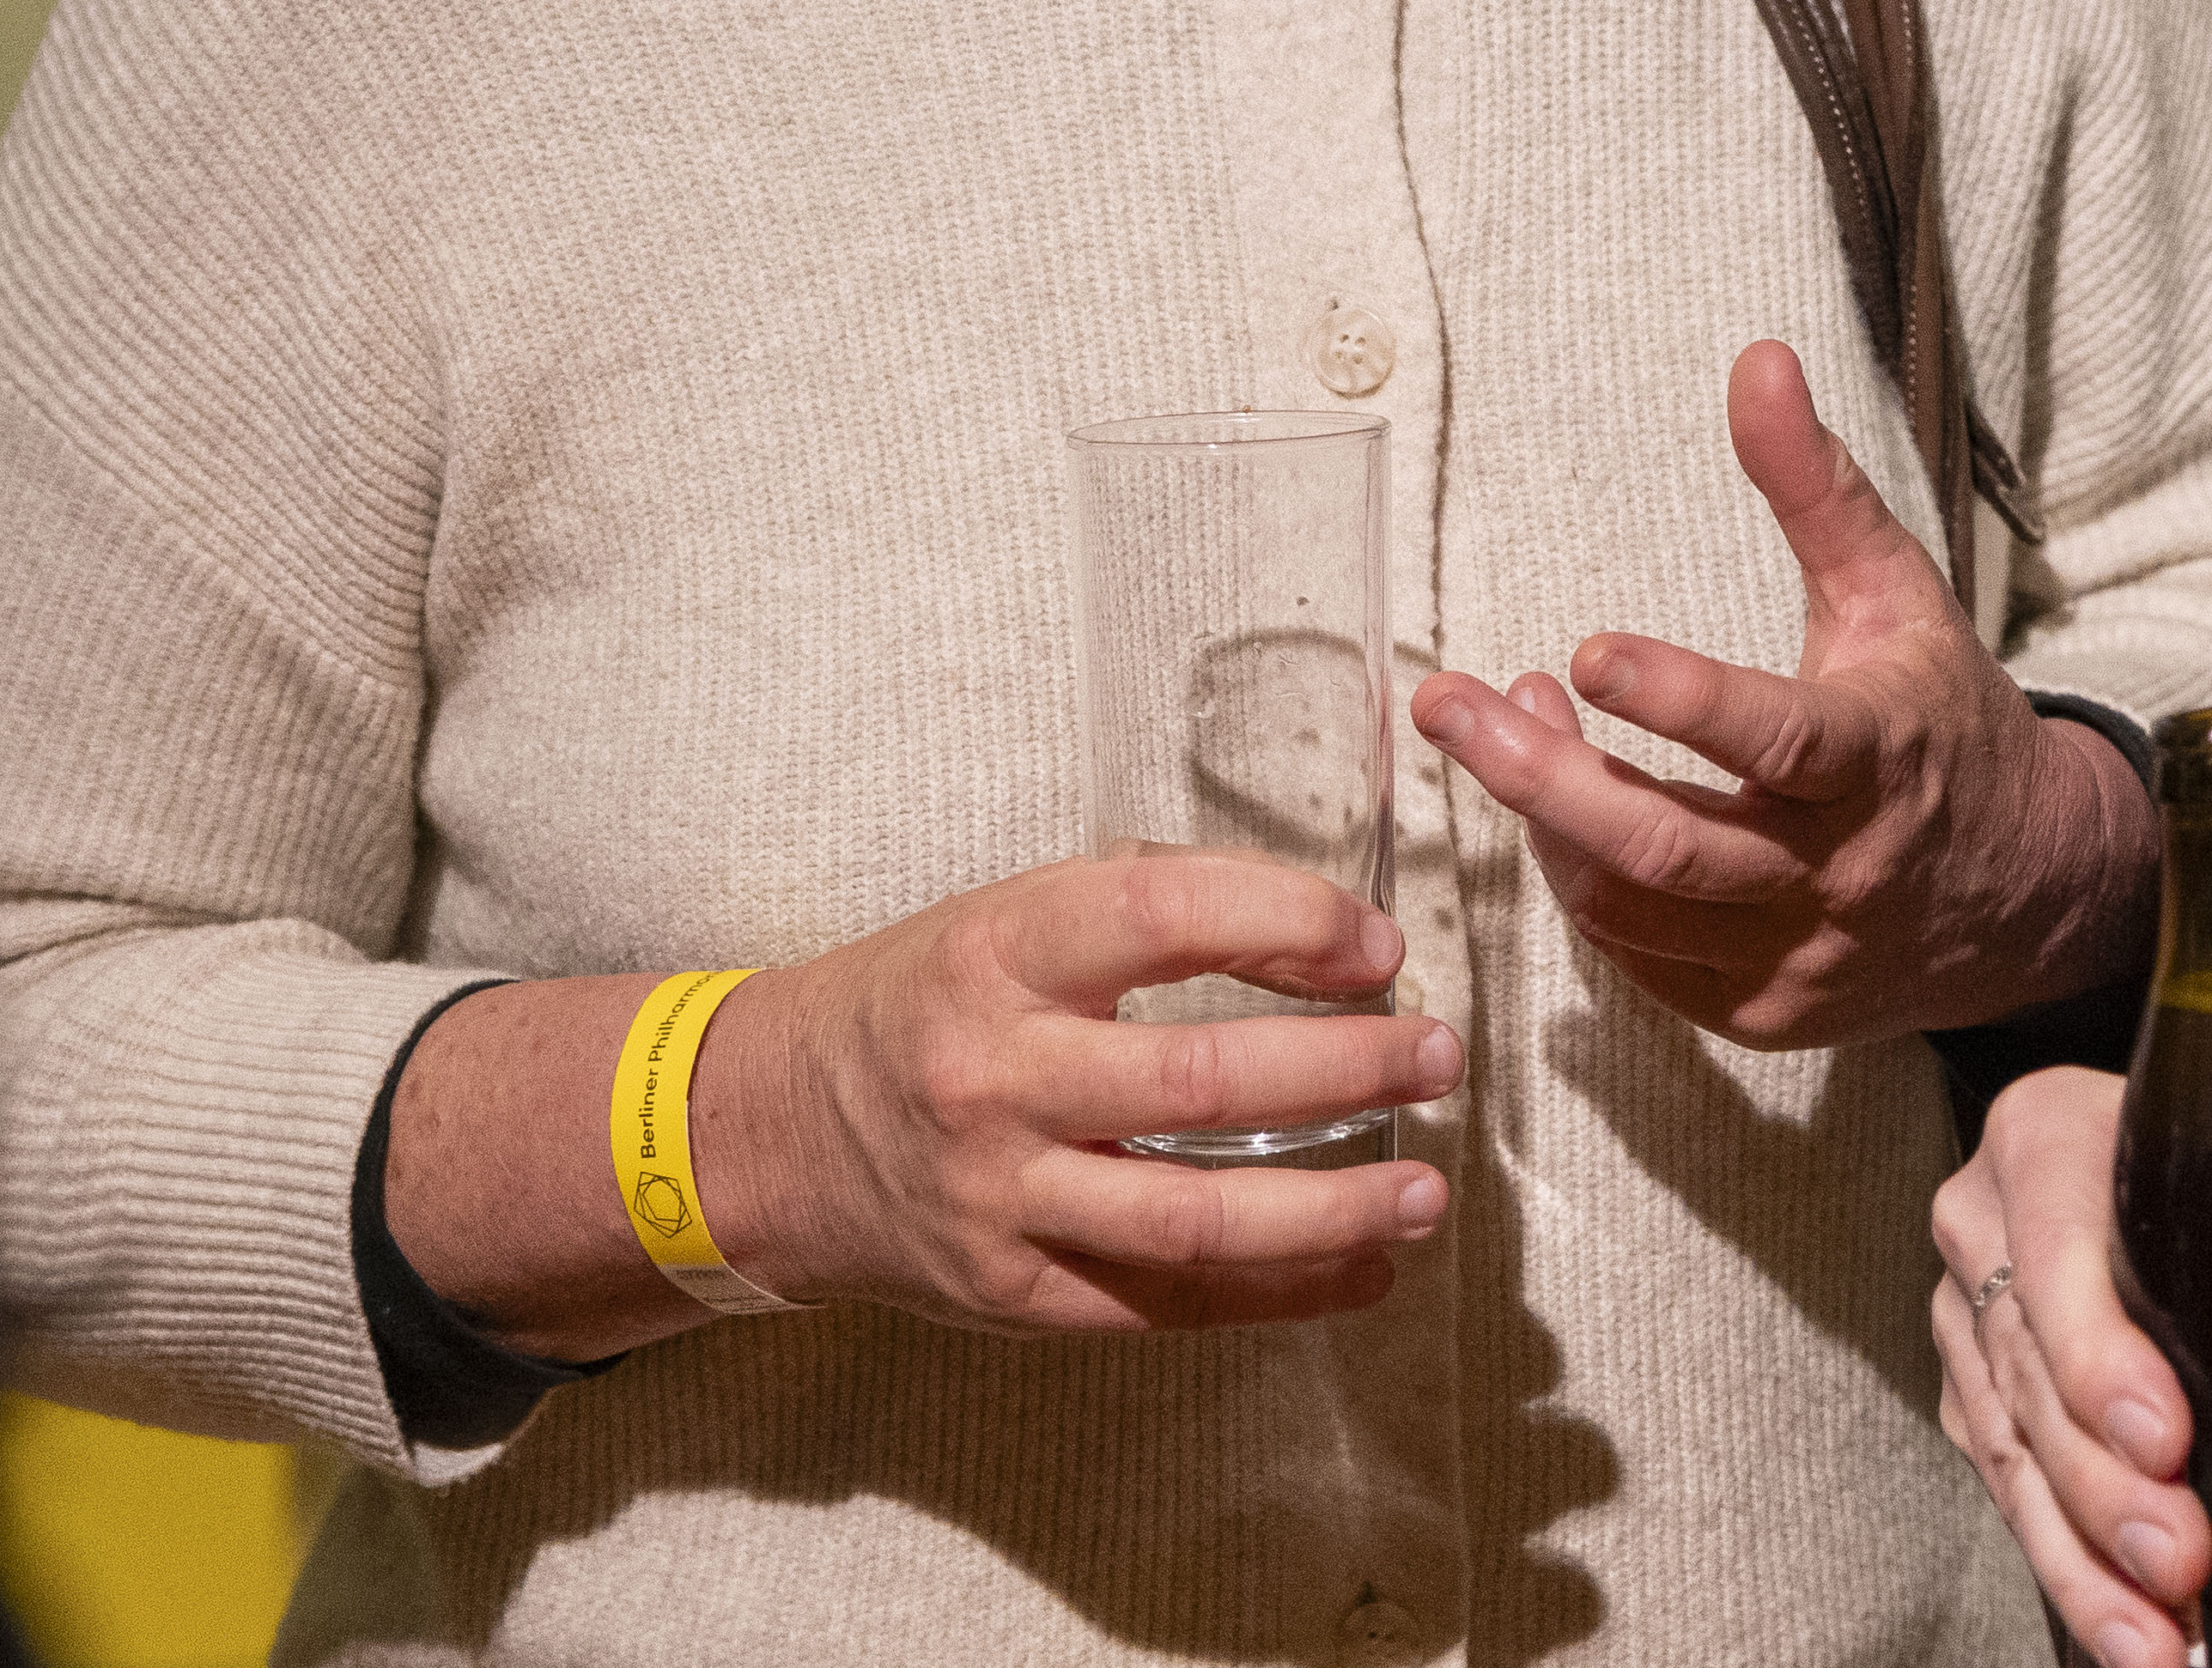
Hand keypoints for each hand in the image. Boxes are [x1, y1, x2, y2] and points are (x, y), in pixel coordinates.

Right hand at [713, 850, 1467, 1331]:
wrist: (773, 1131)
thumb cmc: (923, 1002)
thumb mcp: (1007, 915)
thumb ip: (1147, 906)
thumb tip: (1323, 929)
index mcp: (998, 952)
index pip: (1163, 915)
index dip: (1288, 922)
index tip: (1376, 944)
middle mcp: (996, 1076)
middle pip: (1201, 1081)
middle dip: (1346, 1072)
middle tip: (1438, 1057)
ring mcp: (1000, 1198)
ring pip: (1192, 1217)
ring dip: (1330, 1209)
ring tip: (1424, 1191)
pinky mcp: (1009, 1293)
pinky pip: (1161, 1304)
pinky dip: (1275, 1293)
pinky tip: (1359, 1272)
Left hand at [1412, 337, 2151, 1046]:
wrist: (2025, 890)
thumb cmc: (1941, 720)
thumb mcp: (1895, 592)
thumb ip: (1815, 485)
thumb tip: (1757, 360)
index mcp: (1879, 760)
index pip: (1776, 740)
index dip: (1683, 702)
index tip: (1586, 653)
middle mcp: (1838, 873)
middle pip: (1667, 847)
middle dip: (1541, 779)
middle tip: (1451, 705)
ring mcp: (1796, 958)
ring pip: (1636, 909)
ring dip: (1548, 820)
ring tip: (1505, 727)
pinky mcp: (1760, 1014)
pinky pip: (1639, 962)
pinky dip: (1582, 887)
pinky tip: (1560, 811)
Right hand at [1928, 1063, 2211, 1667]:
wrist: (2161, 1145)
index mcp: (2051, 1136)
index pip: (2059, 1249)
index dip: (2100, 1352)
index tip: (2163, 1436)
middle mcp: (1987, 1222)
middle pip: (2031, 1373)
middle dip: (2107, 1489)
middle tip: (2180, 1561)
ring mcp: (1971, 1312)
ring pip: (2011, 1451)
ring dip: (2085, 1559)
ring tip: (2154, 1635)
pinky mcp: (1977, 1390)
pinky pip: (2008, 1489)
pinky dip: (2071, 1566)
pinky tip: (2128, 1627)